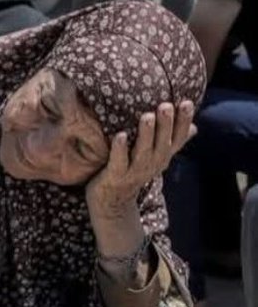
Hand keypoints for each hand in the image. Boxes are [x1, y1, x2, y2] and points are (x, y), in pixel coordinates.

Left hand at [86, 101, 195, 218]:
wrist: (112, 203)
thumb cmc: (133, 172)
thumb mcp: (156, 157)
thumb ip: (172, 141)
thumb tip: (195, 127)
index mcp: (163, 156)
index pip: (178, 138)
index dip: (183, 122)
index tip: (187, 103)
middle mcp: (153, 163)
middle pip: (163, 143)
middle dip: (166, 125)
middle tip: (166, 105)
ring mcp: (135, 171)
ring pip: (144, 152)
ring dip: (146, 134)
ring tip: (147, 116)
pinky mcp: (116, 177)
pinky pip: (119, 162)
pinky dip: (120, 149)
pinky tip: (120, 135)